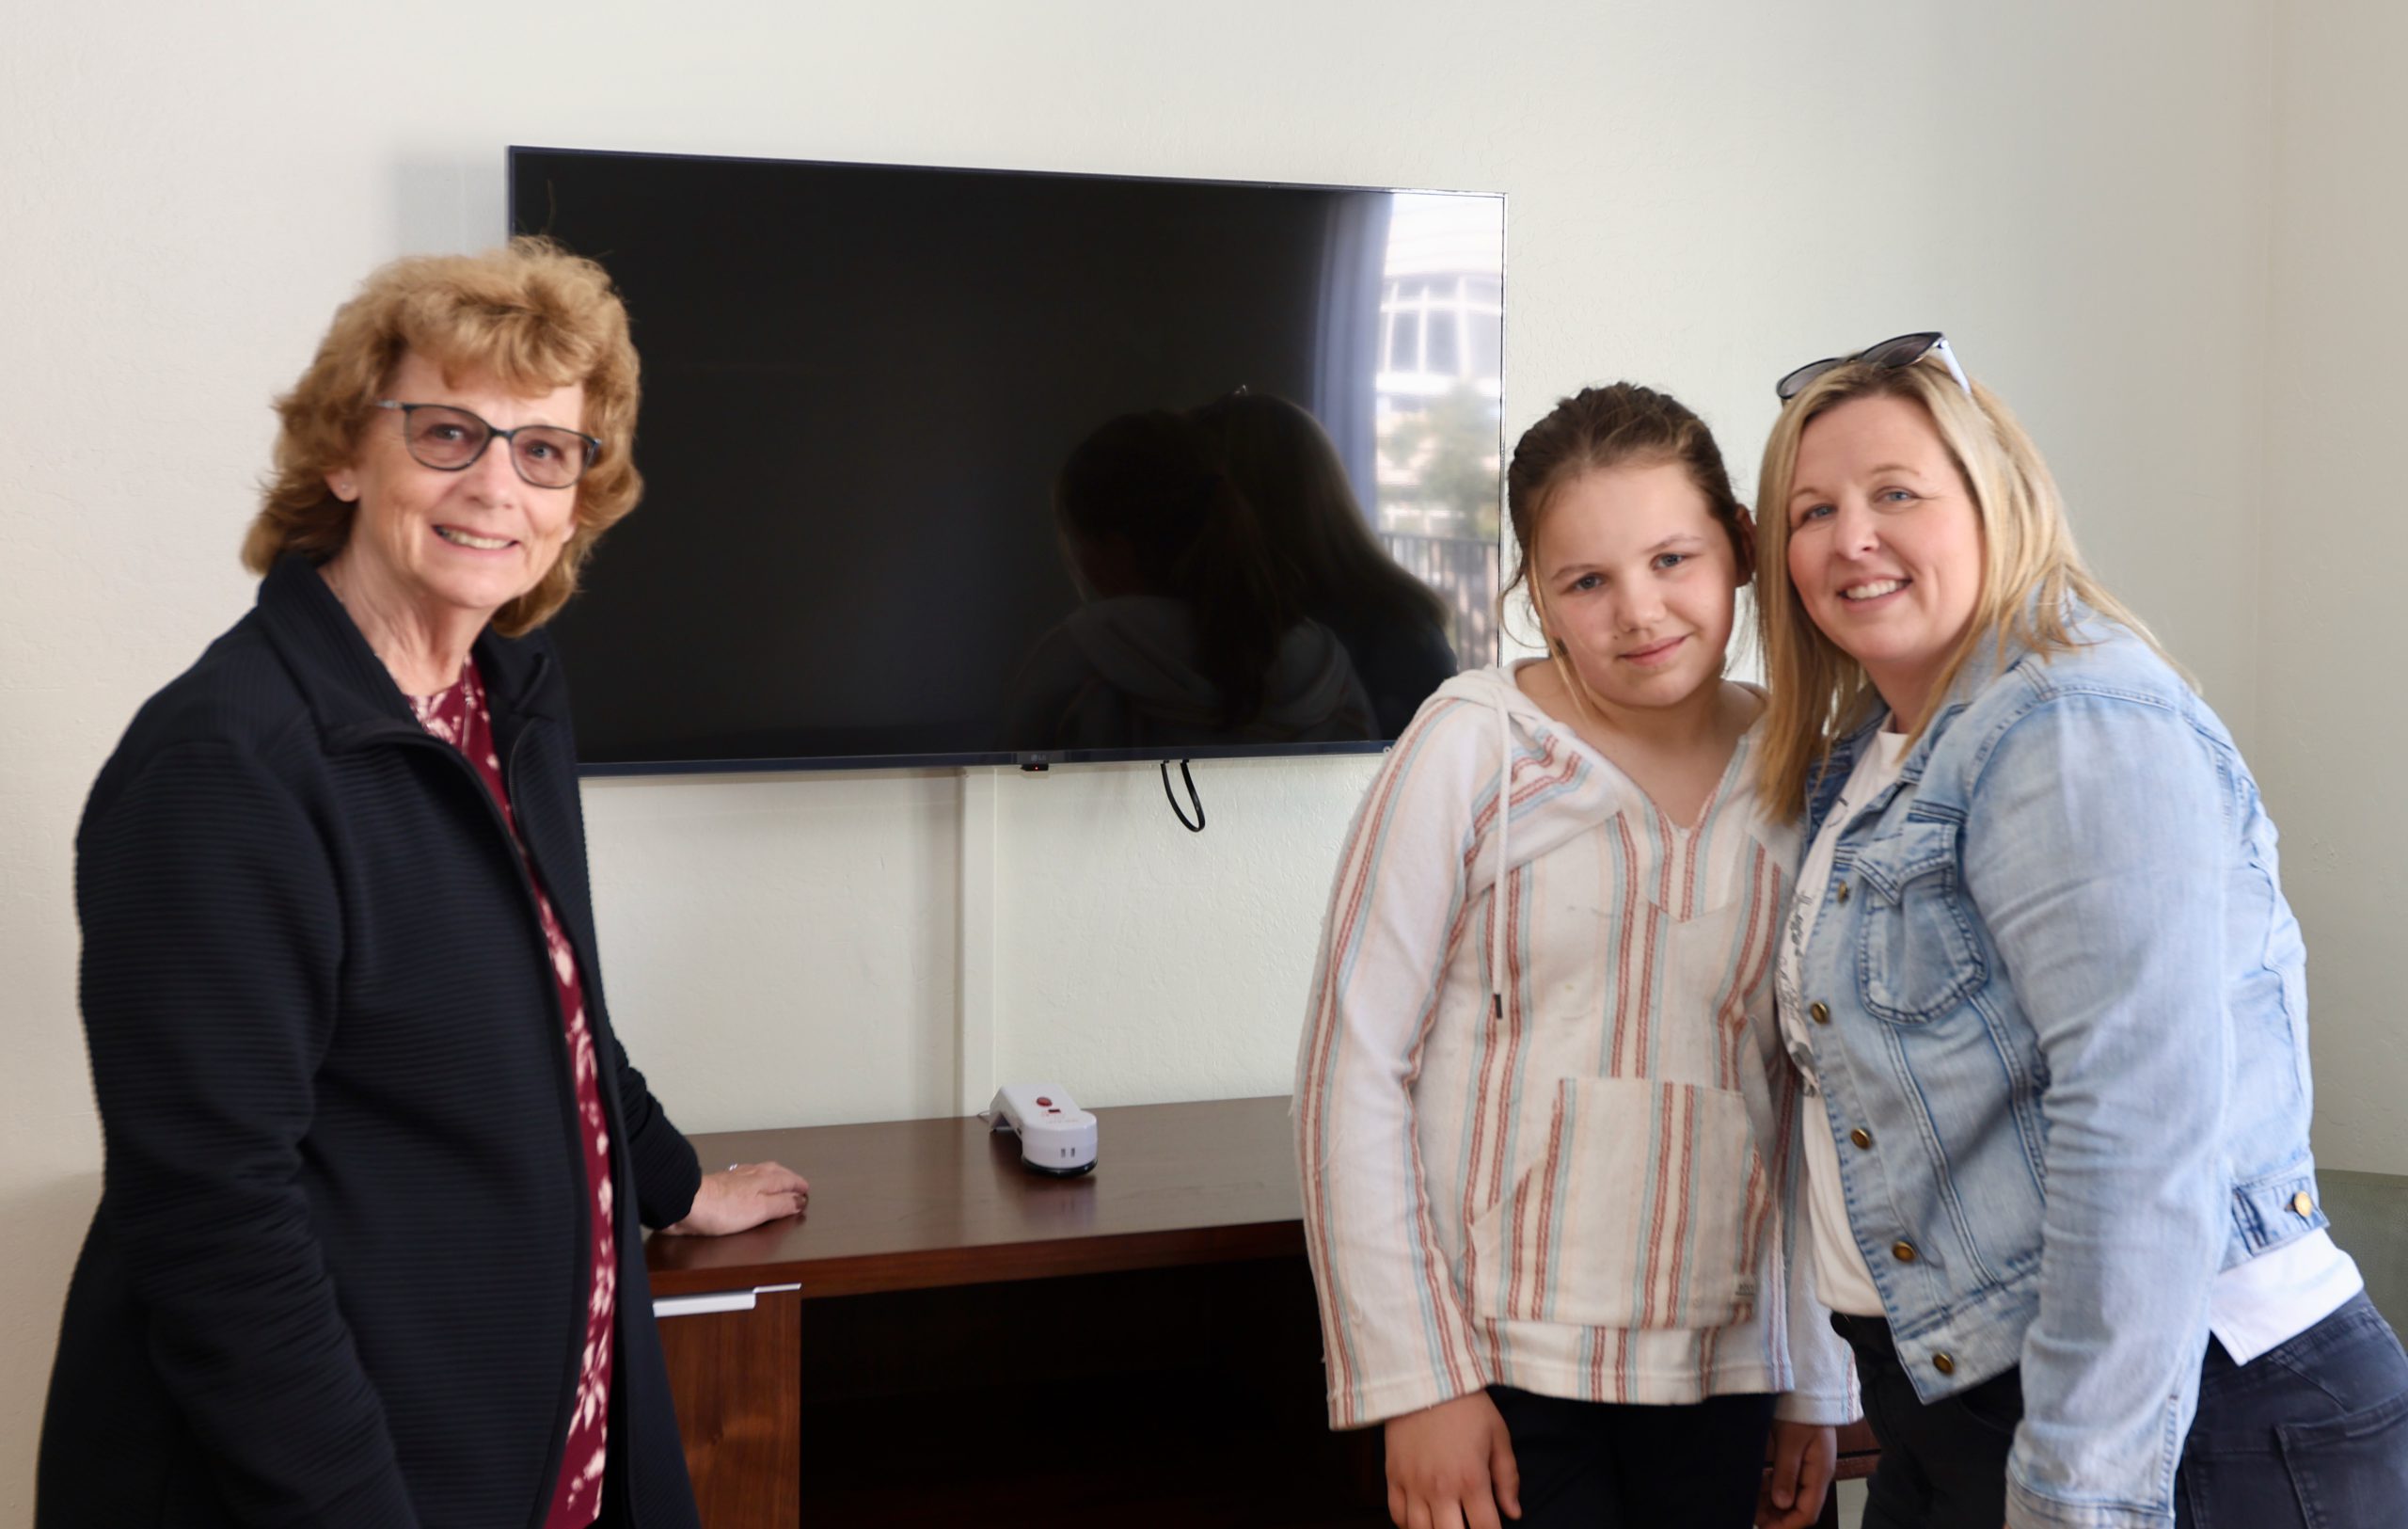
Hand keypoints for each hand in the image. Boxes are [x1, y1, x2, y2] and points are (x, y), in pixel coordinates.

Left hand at [658, 1160, 808, 1235]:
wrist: (687, 1203)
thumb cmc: (723, 1209)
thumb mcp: (760, 1211)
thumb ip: (782, 1204)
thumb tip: (800, 1200)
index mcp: (765, 1180)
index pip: (789, 1180)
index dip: (799, 1187)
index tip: (806, 1193)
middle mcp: (752, 1174)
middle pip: (776, 1171)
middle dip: (789, 1177)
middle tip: (797, 1185)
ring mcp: (735, 1176)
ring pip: (761, 1170)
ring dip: (773, 1175)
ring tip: (778, 1180)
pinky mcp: (720, 1182)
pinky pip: (745, 1175)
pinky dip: (755, 1177)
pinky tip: (748, 1182)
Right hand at [1383, 1391, 1520, 1528]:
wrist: (1425, 1377)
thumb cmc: (1467, 1405)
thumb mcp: (1498, 1436)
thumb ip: (1508, 1478)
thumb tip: (1514, 1513)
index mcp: (1471, 1479)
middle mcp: (1440, 1488)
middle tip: (1468, 1525)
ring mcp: (1413, 1484)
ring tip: (1446, 1524)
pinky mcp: (1393, 1476)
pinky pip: (1396, 1515)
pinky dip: (1409, 1525)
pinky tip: (1422, 1521)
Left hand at [1755, 1419, 1835, 1528]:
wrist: (1807, 1388)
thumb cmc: (1801, 1410)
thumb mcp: (1791, 1441)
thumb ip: (1786, 1473)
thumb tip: (1781, 1504)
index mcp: (1819, 1474)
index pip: (1807, 1513)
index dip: (1786, 1525)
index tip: (1763, 1528)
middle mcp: (1817, 1476)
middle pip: (1800, 1509)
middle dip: (1778, 1518)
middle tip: (1752, 1517)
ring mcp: (1810, 1469)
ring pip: (1793, 1498)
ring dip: (1774, 1506)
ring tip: (1752, 1506)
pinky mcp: (1801, 1461)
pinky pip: (1789, 1484)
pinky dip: (1774, 1490)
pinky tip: (1759, 1490)